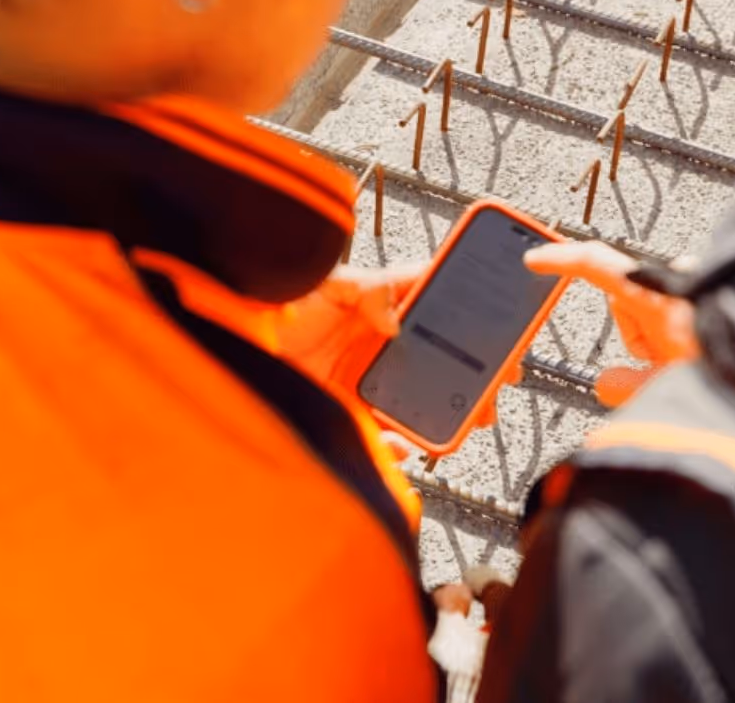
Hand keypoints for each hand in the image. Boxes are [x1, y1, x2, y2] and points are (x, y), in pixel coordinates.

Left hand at [280, 263, 517, 426]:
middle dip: (476, 373)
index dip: (470, 318)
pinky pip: (386, 439)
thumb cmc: (268, 311)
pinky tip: (405, 444)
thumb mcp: (321, 286)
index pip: (435, 309)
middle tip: (500, 380)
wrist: (233, 361)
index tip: (501, 328)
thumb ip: (364, 290)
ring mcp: (368, 386)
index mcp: (378, 311)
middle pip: (440, 362)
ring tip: (472, 417)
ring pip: (422, 403)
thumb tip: (394, 317)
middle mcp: (379, 349)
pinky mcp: (351, 420)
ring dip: (451, 412)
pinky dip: (400, 448)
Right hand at [524, 242, 699, 406]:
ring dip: (660, 333)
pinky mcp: (710, 288)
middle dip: (636, 333)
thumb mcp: (667, 388)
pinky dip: (680, 329)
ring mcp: (692, 282)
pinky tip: (700, 349)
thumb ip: (627, 387)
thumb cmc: (728, 372)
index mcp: (653, 295)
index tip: (536, 258)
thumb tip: (607, 384)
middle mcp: (673, 281)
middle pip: (625, 297)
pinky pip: (678, 304)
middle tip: (660, 363)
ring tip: (687, 358)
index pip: (595, 263)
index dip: (560, 259)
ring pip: (652, 304)